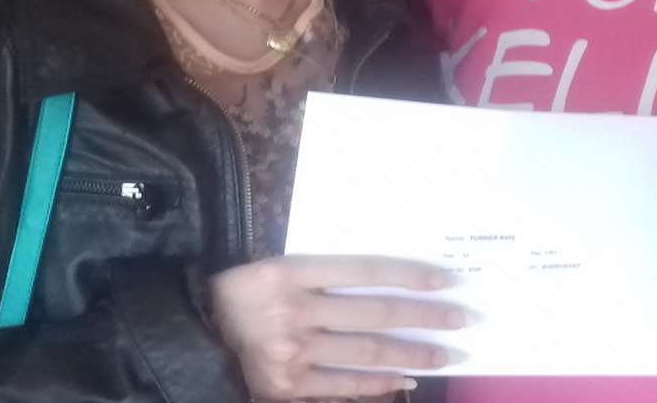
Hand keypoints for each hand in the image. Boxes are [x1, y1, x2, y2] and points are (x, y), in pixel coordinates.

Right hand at [208, 255, 467, 399]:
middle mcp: (292, 311)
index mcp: (287, 272)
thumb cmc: (240, 295)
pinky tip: (407, 378)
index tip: (448, 280)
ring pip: (367, 353)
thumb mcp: (274, 268)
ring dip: (414, 355)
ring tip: (448, 354)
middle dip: (426, 319)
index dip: (408, 276)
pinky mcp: (287, 388)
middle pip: (374, 315)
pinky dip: (380, 383)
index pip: (363, 271)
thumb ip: (322, 274)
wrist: (192, 335)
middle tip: (464, 319)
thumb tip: (387, 283)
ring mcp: (291, 354)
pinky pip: (346, 386)